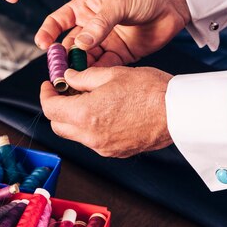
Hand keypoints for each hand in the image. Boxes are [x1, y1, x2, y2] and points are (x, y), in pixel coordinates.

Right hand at [34, 0, 190, 65]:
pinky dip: (98, 75)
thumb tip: (81, 43)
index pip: (58, 21)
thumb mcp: (118, 3)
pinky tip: (94, 81)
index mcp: (85, 8)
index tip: (42, 44)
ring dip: (80, 69)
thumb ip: (100, 24)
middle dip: (64, 58)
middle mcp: (91, 26)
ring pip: (86, 59)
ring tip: (75, 79)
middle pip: (69, 45)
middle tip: (60, 70)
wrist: (175, 1)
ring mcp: (105, 41)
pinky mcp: (121, 54)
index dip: (47, 33)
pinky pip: (105, 67)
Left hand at [40, 67, 172, 156]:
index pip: (50, 109)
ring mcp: (104, 147)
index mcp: (85, 115)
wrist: (180, 112)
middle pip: (58, 126)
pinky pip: (93, 141)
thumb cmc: (150, 91)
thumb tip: (68, 77)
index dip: (46, 95)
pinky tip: (103, 112)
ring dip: (73, 119)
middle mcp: (91, 136)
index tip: (49, 86)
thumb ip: (83, 77)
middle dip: (56, 108)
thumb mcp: (111, 74)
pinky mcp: (117, 152)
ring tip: (86, 99)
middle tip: (64, 92)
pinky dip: (90, 128)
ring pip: (75, 135)